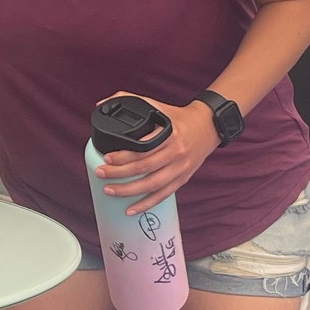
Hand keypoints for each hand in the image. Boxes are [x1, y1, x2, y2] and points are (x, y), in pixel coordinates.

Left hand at [94, 95, 218, 215]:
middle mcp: (176, 153)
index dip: (123, 156)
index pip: (142, 149)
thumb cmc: (179, 118)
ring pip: (152, 185)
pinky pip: (163, 195)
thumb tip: (101, 104)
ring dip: (128, 191)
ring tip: (109, 191)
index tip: (106, 158)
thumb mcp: (157, 106)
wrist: (208, 127)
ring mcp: (180, 168)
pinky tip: (131, 209)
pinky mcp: (182, 179)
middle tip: (101, 174)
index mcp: (169, 134)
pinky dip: (146, 204)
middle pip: (144, 168)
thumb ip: (130, 100)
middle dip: (119, 174)